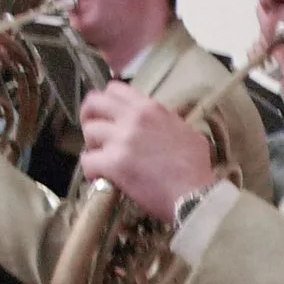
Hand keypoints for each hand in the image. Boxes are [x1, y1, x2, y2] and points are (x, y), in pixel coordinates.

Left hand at [76, 82, 214, 216]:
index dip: (105, 102)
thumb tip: (162, 126)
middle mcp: (133, 118)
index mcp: (150, 108)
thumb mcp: (187, 132)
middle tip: (94, 134)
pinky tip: (100, 178)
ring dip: (92, 146)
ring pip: (89, 132)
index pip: (115, 89)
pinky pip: (87, 160)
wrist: (195, 194)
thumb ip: (167, 122)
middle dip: (88, 117)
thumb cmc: (196, 168)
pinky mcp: (115, 163)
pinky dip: (91, 170)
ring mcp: (122, 140)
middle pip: (94, 104)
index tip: (107, 116)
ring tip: (102, 160)